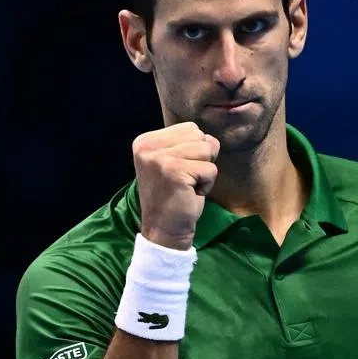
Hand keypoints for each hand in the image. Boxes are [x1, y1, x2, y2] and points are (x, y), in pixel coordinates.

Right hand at [132, 122, 219, 250]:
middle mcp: (148, 146)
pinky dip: (207, 185)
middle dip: (201, 160)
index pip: (190, 128)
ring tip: (188, 186)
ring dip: (204, 172)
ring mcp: (159, 158)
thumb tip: (212, 140)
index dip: (194, 151)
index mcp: (145, 141)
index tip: (178, 171)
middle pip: (200, 136)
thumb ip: (187, 144)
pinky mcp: (174, 171)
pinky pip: (210, 169)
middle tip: (185, 180)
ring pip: (207, 150)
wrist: (164, 230)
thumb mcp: (174, 162)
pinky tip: (191, 194)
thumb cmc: (173, 196)